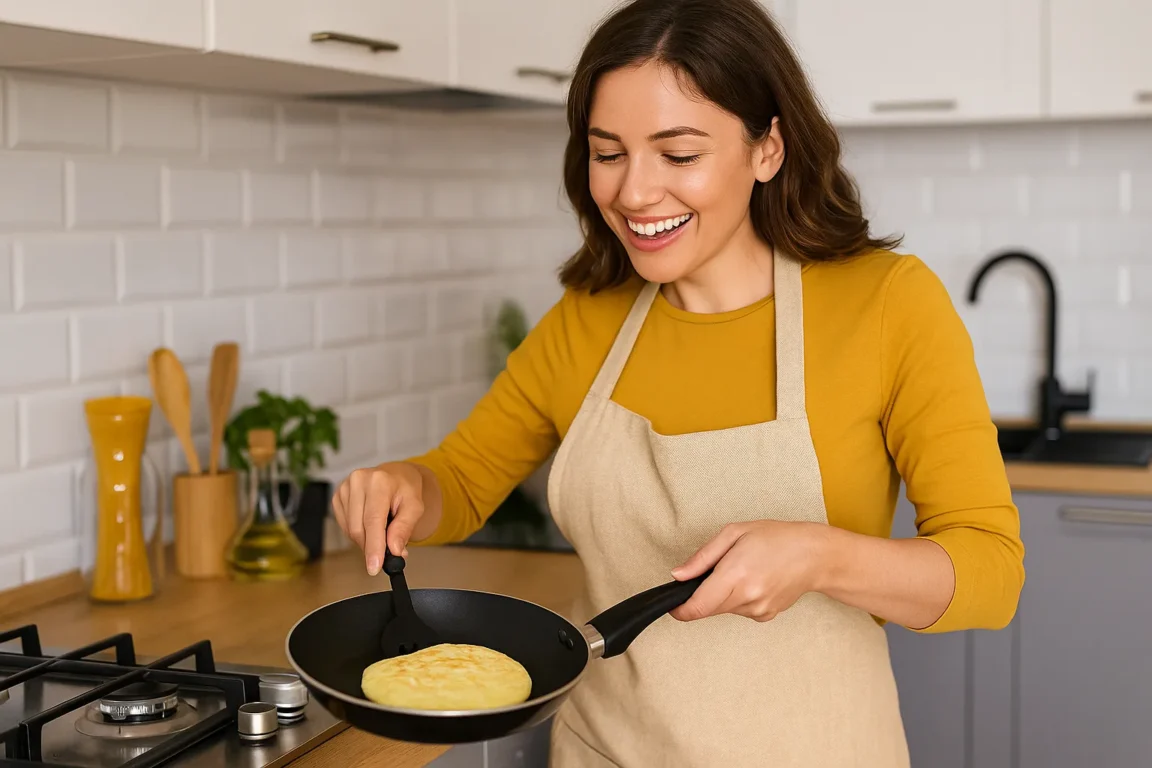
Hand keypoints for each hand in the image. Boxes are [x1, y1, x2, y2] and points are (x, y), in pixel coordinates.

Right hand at [332, 462, 425, 575]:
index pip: (373, 520)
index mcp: (379, 481)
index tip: (374, 567)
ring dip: (366, 539)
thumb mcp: (415, 507)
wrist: (396, 476)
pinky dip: (358, 532)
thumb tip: (395, 550)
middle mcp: (358, 481)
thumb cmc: (405, 490)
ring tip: (382, 529)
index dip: (373, 546)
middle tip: (387, 553)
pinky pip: (345, 526)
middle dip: (372, 546)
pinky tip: (369, 523)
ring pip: (350, 530)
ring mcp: (345, 487)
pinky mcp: (337, 496)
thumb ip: (404, 529)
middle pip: (359, 529)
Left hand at [668, 520, 829, 622]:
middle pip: (707, 609)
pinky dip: (738, 599)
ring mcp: (758, 610)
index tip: (672, 604)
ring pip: (723, 610)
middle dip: (702, 595)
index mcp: (736, 574)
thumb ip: (702, 557)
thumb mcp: (734, 534)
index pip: (698, 606)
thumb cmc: (777, 538)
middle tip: (717, 571)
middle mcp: (747, 597)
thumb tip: (678, 575)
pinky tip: (754, 581)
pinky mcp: (765, 616)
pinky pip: (739, 611)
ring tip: (742, 571)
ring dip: (722, 595)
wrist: (815, 556)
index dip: (679, 609)